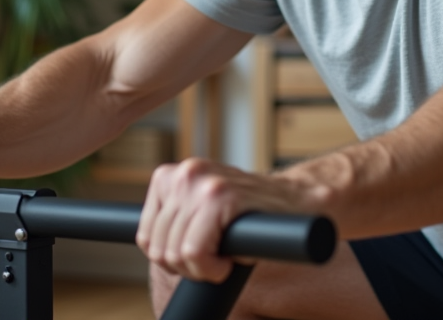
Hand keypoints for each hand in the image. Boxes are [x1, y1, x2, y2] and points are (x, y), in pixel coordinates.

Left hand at [137, 158, 306, 282]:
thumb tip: (150, 247)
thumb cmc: (248, 215)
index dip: (170, 258)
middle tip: (215, 260)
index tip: (195, 257)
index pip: (145, 235)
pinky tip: (230, 260)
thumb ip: (176, 218)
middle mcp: (185, 173)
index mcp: (173, 175)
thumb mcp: (201, 210)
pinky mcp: (221, 197)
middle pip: (159, 247)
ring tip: (224, 257)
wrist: (297, 203)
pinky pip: (194, 252)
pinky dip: (212, 269)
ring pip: (176, 252)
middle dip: (186, 267)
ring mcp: (202, 183)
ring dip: (201, 269)